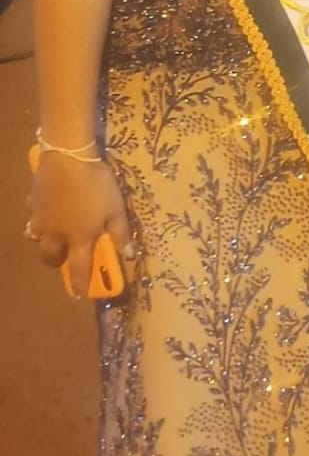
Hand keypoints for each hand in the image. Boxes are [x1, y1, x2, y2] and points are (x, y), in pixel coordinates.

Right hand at [27, 153, 131, 298]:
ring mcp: (42, 218)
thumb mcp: (116, 209)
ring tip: (53, 233)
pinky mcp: (33, 201)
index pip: (78, 270)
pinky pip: (33, 214)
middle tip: (66, 256)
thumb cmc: (96, 186)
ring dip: (44, 240)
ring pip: (37, 238)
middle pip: (51, 257)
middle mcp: (57, 234)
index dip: (80, 285)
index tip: (80, 296)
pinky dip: (39, 215)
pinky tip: (47, 206)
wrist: (67, 159)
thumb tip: (128, 256)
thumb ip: (121, 233)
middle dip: (57, 261)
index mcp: (79, 239)